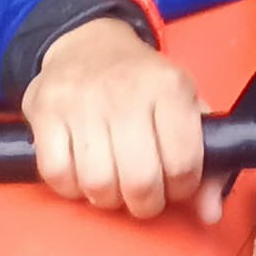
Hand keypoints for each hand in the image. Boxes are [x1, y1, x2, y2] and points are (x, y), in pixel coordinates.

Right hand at [18, 14, 217, 222]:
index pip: (183, 164)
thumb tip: (210, 213)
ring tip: (113, 181)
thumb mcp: (185, 106)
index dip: (181, 187)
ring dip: (107, 198)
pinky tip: (81, 172)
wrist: (89, 43)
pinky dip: (70, 187)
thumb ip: (208, 160)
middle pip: (139, 182)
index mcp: (169, 86)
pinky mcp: (46, 109)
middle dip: (145, 203)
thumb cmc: (143, 85)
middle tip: (143, 192)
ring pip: (97, 185)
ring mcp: (83, 99)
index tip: (174, 182)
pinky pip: (57, 175)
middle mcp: (126, 90)